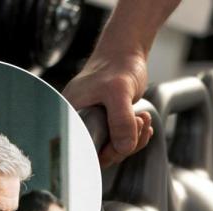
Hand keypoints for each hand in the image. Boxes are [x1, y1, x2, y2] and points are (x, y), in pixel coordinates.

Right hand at [62, 49, 154, 166]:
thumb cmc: (117, 65)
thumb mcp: (119, 91)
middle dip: (123, 144)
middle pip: (99, 154)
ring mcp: (94, 124)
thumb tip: (123, 148)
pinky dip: (136, 136)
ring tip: (142, 118)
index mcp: (70, 114)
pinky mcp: (108, 124)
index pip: (81, 150)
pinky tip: (142, 123)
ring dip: (134, 139)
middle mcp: (79, 122)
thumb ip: (121, 120)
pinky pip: (121, 142)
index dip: (102, 153)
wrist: (126, 53)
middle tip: (136, 122)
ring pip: (113, 149)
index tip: (121, 142)